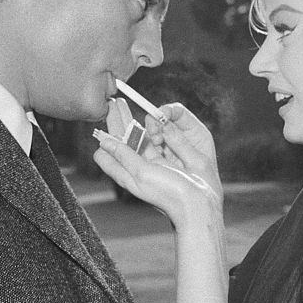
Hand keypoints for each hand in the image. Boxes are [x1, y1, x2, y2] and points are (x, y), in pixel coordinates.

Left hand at [94, 103, 222, 227]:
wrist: (199, 201)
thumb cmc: (168, 193)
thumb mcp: (140, 173)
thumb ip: (123, 155)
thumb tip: (103, 142)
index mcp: (128, 172)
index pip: (110, 150)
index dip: (106, 134)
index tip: (103, 117)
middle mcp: (139, 165)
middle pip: (125, 137)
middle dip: (120, 118)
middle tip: (115, 101)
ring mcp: (156, 158)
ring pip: (142, 133)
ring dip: (139, 123)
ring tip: (136, 114)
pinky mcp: (172, 153)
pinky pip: (161, 134)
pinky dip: (157, 126)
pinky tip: (156, 120)